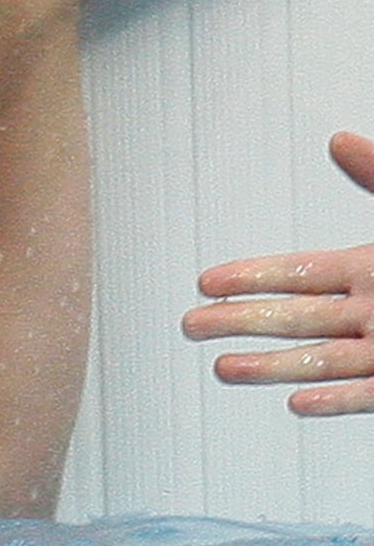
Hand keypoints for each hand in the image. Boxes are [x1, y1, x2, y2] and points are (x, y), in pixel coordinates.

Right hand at [183, 132, 373, 414]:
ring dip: (271, 367)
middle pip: (294, 318)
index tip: (205, 278)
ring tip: (224, 370)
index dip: (250, 275)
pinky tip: (298, 404)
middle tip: (190, 325)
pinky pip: (370, 394)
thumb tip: (337, 141)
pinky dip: (336, 400)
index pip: (298, 273)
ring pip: (322, 361)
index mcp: (372, 268)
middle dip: (239, 322)